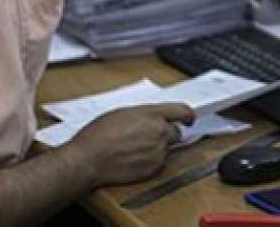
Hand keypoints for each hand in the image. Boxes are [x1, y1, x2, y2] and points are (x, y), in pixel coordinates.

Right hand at [68, 102, 194, 187]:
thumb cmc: (99, 136)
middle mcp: (159, 132)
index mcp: (152, 114)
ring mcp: (158, 152)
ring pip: (167, 149)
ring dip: (158, 148)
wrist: (89, 160)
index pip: (182, 111)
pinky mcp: (154, 169)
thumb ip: (143, 114)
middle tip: (151, 136)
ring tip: (136, 149)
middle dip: (168, 133)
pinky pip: (159, 163)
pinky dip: (151, 161)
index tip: (189, 118)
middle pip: (177, 132)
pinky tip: (134, 159)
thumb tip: (151, 117)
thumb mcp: (122, 113)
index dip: (188, 115)